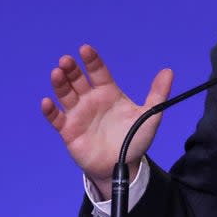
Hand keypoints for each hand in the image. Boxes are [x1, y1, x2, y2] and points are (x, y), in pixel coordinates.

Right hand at [41, 44, 172, 196]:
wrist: (124, 166)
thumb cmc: (135, 140)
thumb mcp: (149, 116)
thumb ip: (158, 94)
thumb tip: (168, 71)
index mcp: (108, 93)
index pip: (98, 72)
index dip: (91, 61)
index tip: (85, 49)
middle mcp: (91, 100)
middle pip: (78, 80)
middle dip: (71, 69)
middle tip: (66, 60)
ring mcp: (78, 114)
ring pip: (65, 95)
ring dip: (60, 84)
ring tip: (57, 73)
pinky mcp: (68, 130)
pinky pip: (56, 119)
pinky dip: (50, 111)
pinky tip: (47, 102)